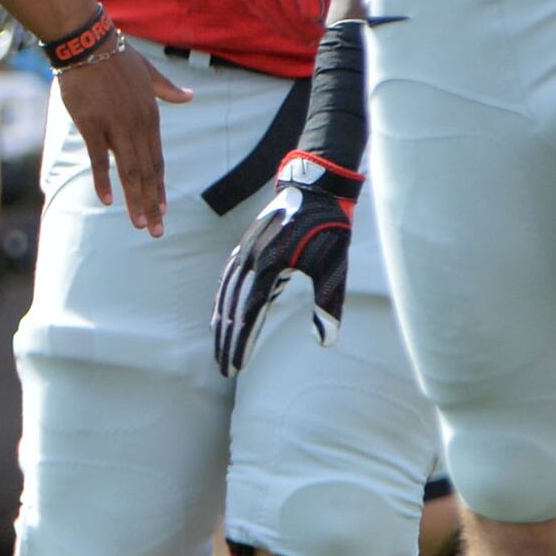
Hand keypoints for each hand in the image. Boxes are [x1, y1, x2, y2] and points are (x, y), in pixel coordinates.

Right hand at [51, 31, 188, 238]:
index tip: (163, 209)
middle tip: (156, 230)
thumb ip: (168, 89)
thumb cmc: (116, 57)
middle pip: (147, 171)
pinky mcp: (92, 124)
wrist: (88, 43)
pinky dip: (104, 180)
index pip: (158, 159)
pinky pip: (99, 158)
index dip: (160, 186)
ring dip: (135, 199)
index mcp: (150, 116)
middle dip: (152, 203)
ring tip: (140, 224)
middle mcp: (137, 125)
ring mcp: (115, 126)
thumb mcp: (148, 73)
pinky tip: (107, 200)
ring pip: (129, 170)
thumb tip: (190, 96)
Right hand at [210, 150, 355, 375]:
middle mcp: (251, 260)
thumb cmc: (329, 228)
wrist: (314, 187)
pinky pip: (227, 279)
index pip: (249, 314)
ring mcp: (245, 252)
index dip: (241, 344)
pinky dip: (221, 301)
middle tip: (223, 368)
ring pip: (225, 295)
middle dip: (226, 341)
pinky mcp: (246, 247)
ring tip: (220, 347)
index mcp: (270, 266)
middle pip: (231, 309)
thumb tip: (325, 342)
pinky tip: (221, 313)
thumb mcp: (335, 267)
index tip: (236, 367)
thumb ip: (328, 305)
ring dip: (221, 324)